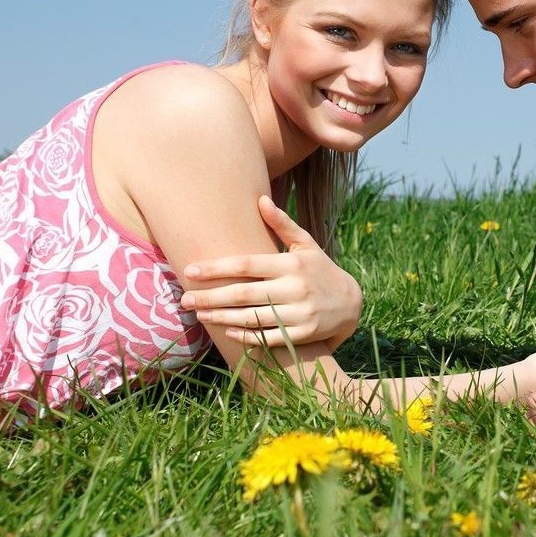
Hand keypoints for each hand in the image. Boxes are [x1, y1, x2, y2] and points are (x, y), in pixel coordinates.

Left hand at [180, 195, 362, 348]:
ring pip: (253, 318)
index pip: (247, 265)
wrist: (351, 303)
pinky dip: (246, 336)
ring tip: (199, 315)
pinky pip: (268, 337)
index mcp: (291, 263)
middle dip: (211, 297)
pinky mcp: (303, 334)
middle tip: (184, 300)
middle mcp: (295, 288)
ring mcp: (300, 313)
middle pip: (244, 294)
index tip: (191, 270)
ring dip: (222, 318)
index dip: (217, 268)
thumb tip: (261, 200)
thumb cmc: (319, 269)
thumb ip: (282, 224)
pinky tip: (226, 332)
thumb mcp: (306, 244)